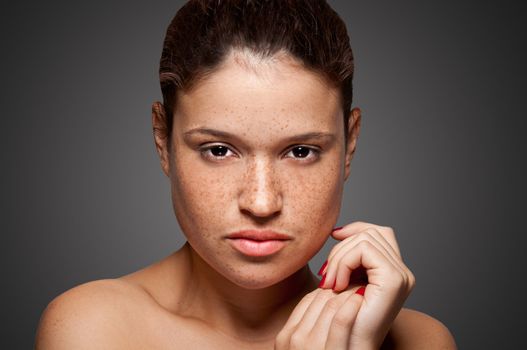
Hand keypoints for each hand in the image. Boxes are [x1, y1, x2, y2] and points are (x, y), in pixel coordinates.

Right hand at [274, 288, 364, 348]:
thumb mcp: (309, 348)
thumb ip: (312, 327)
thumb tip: (330, 297)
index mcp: (286, 337)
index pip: (309, 301)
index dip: (331, 291)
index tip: (348, 289)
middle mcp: (293, 340)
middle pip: (320, 300)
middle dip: (341, 290)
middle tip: (359, 283)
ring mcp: (308, 347)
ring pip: (330, 305)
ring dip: (349, 294)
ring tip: (364, 289)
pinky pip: (339, 321)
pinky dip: (351, 307)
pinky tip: (361, 299)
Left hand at [320, 221, 415, 348]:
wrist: (349, 348)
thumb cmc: (343, 321)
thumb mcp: (345, 280)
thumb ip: (348, 257)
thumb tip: (338, 231)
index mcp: (393, 271)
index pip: (377, 232)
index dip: (353, 229)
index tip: (333, 237)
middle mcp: (402, 272)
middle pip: (371, 232)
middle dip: (342, 246)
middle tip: (327, 273)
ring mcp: (401, 275)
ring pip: (365, 238)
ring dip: (339, 257)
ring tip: (331, 283)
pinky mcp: (394, 279)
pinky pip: (364, 250)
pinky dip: (344, 262)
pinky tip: (337, 284)